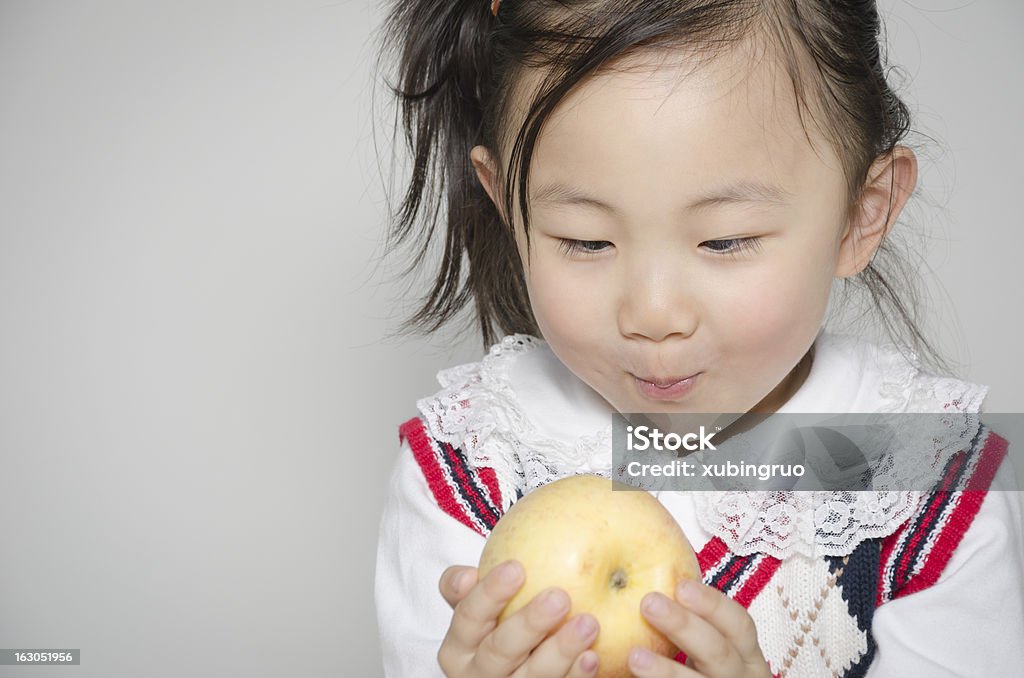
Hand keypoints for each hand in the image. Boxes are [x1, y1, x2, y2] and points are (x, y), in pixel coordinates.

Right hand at [436, 560, 600, 676]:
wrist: (514, 670)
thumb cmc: (495, 626)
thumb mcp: (476, 608)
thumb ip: (462, 587)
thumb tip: (469, 574)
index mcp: (458, 647)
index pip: (467, 617)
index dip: (489, 593)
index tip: (516, 567)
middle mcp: (477, 674)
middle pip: (500, 650)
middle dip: (530, 623)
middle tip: (559, 597)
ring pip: (531, 677)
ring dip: (561, 651)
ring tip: (588, 623)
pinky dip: (575, 676)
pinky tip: (592, 656)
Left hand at [628, 580, 772, 677]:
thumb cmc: (704, 669)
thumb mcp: (710, 646)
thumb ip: (691, 621)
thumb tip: (654, 586)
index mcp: (746, 654)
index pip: (740, 624)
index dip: (713, 604)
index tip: (681, 585)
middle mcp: (740, 677)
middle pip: (718, 653)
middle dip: (684, 627)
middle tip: (648, 603)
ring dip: (666, 671)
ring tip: (634, 657)